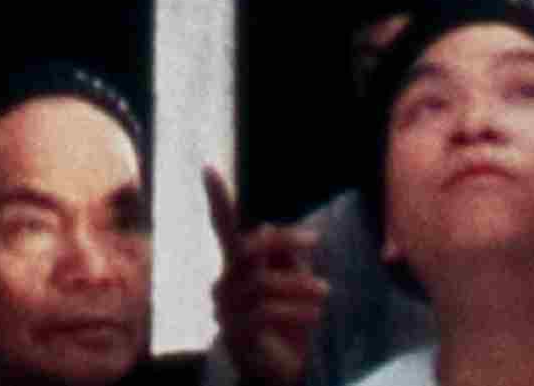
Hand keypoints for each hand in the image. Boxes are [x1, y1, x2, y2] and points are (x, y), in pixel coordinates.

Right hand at [206, 167, 326, 385]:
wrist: (283, 373)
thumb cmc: (288, 325)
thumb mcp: (292, 285)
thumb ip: (285, 257)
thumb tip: (275, 227)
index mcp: (236, 268)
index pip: (223, 228)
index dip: (218, 200)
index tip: (208, 168)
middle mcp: (224, 285)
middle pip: (247, 250)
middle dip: (283, 241)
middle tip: (316, 241)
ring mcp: (227, 311)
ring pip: (260, 284)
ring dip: (297, 285)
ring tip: (325, 292)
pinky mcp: (237, 335)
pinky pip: (264, 314)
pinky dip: (294, 311)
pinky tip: (315, 315)